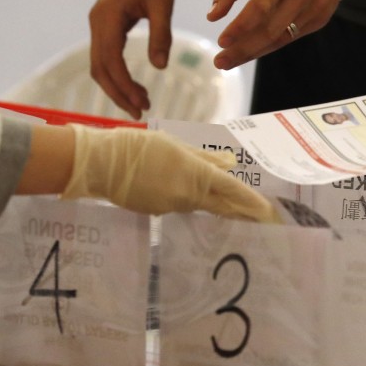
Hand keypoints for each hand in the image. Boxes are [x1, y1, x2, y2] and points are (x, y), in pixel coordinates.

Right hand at [61, 125, 279, 222]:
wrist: (99, 164)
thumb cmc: (137, 147)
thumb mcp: (174, 146)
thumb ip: (204, 157)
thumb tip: (229, 164)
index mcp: (195, 176)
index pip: (230, 191)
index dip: (250, 201)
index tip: (267, 211)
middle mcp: (187, 196)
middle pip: (219, 205)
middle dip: (240, 212)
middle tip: (261, 219)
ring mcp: (171, 207)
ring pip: (197, 203)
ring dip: (208, 200)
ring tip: (220, 199)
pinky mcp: (156, 212)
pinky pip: (177, 204)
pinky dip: (182, 197)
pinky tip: (172, 187)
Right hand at [88, 0, 176, 119]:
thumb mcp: (163, 3)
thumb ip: (161, 34)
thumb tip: (161, 67)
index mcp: (107, 17)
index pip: (110, 60)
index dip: (124, 85)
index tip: (141, 103)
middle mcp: (96, 23)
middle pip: (99, 68)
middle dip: (118, 93)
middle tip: (141, 112)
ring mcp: (97, 26)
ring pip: (99, 65)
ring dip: (116, 87)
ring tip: (141, 103)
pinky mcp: (104, 27)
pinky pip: (104, 57)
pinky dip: (116, 75)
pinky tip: (134, 86)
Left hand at [208, 0, 342, 69]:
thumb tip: (212, 17)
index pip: (262, 5)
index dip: (241, 26)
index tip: (221, 42)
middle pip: (271, 29)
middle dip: (243, 49)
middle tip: (219, 62)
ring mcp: (316, 8)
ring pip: (281, 38)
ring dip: (253, 52)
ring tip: (229, 60)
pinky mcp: (321, 19)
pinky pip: (290, 38)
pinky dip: (268, 46)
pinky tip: (252, 50)